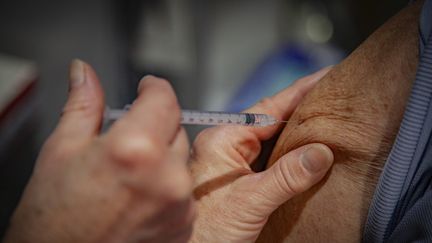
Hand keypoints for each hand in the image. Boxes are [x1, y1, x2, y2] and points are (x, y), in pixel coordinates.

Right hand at [4, 60, 193, 242]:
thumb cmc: (53, 219)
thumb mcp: (62, 150)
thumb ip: (83, 105)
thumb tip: (85, 73)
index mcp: (135, 149)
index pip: (164, 98)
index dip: (153, 88)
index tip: (147, 88)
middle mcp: (167, 177)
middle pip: (175, 128)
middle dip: (154, 126)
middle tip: (126, 141)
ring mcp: (180, 205)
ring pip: (181, 160)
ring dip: (161, 158)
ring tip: (127, 176)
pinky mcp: (184, 225)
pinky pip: (184, 190)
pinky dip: (167, 186)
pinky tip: (138, 196)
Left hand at [189, 67, 333, 241]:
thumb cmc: (205, 231)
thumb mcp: (250, 202)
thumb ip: (286, 176)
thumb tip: (320, 152)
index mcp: (223, 140)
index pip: (269, 108)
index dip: (300, 91)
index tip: (326, 76)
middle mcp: (226, 146)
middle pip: (271, 122)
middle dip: (302, 112)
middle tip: (333, 100)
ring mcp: (231, 162)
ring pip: (270, 142)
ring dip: (296, 136)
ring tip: (326, 124)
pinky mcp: (236, 179)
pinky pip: (267, 160)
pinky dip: (288, 157)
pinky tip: (305, 157)